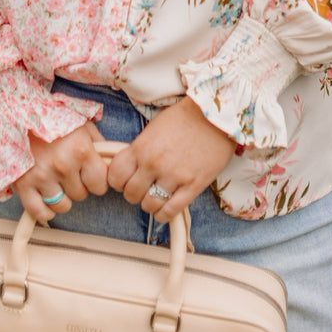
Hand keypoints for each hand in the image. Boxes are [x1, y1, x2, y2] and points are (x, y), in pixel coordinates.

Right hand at [11, 121, 107, 222]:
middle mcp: (63, 166)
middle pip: (81, 195)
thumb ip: (97, 142)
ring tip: (56, 182)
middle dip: (78, 185)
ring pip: (62, 205)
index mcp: (81, 150)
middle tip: (69, 171)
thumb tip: (108, 160)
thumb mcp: (81, 123)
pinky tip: (45, 198)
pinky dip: (45, 211)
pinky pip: (39, 212)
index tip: (90, 174)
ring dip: (62, 197)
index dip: (97, 180)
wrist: (16, 110)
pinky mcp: (23, 185)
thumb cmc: (51, 116)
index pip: (100, 184)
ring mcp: (42, 176)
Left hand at [106, 97, 235, 222]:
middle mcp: (153, 163)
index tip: (124, 181)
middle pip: (131, 194)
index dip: (118, 181)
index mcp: (141, 147)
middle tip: (142, 189)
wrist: (216, 116)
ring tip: (156, 197)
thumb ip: (140, 148)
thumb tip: (130, 167)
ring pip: (149, 205)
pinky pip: (171, 211)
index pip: (115, 176)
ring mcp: (173, 176)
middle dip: (134, 194)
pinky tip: (165, 209)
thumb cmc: (184, 118)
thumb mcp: (154, 128)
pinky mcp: (193, 186)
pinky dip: (164, 214)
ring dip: (150, 204)